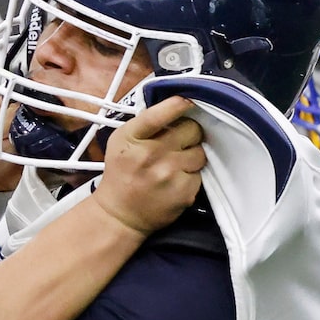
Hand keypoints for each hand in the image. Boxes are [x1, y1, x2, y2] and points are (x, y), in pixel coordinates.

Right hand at [92, 97, 204, 235]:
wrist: (119, 216)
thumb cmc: (121, 174)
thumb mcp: (120, 141)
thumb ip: (144, 123)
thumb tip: (177, 107)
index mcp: (131, 138)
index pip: (160, 114)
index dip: (178, 105)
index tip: (187, 103)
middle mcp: (150, 154)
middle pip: (192, 130)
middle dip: (188, 134)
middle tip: (178, 144)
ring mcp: (168, 175)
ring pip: (200, 152)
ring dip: (192, 156)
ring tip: (176, 165)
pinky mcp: (183, 193)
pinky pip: (200, 175)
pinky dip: (191, 177)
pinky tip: (176, 181)